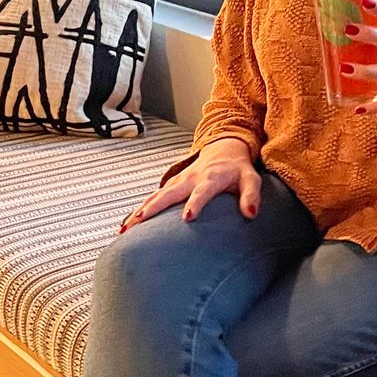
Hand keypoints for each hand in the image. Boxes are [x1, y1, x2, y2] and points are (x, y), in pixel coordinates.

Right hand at [118, 137, 259, 229]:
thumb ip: (252, 196)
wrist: (224, 148)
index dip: (195, 203)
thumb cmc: (238, 168)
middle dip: (153, 208)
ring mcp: (178, 181)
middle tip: (139, 222)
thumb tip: (251, 214)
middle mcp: (190, 179)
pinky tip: (127, 225)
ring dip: (140, 211)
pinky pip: (153, 198)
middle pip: (169, 193)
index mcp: (211, 178)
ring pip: (156, 196)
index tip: (187, 217)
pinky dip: (140, 210)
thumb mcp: (251, 179)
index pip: (202, 191)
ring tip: (125, 229)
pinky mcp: (172, 185)